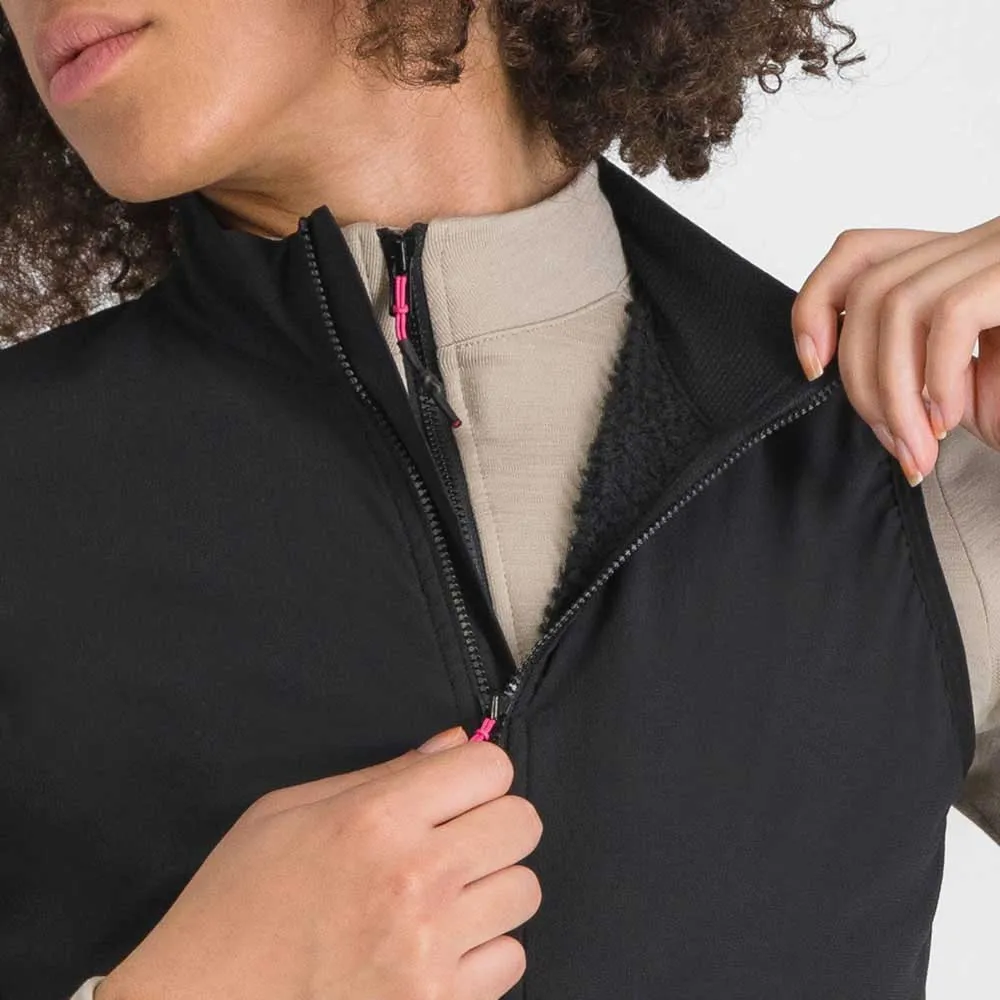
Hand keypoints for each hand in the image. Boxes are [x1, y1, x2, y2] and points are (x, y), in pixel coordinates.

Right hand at [95, 726, 542, 999]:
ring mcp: (430, 950)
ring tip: (443, 900)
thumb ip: (382, 774)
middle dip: (494, 824)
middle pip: (522, 823)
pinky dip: (483, 954)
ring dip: (491, 890)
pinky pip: (510, 961)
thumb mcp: (288, 811)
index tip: (455, 794)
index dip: (477, 774)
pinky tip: (437, 950)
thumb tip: (454, 743)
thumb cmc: (235, 903)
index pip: (490, 767)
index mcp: (374, 819)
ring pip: (524, 891)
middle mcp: (414, 878)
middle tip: (454, 843)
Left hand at [790, 220, 999, 484]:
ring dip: (894, 392)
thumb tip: (834, 366)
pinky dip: (936, 377)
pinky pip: (950, 314)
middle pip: (872, 287)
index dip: (816, 303)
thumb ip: (904, 365)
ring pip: (900, 303)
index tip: (814, 366)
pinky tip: (952, 420)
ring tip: (919, 448)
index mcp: (959, 265)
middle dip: (862, 379)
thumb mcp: (958, 386)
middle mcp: (984, 244)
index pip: (860, 251)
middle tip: (892, 441)